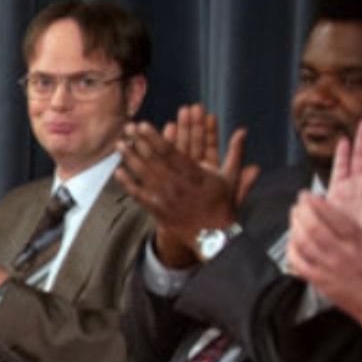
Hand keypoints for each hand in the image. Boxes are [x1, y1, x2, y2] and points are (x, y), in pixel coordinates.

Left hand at [115, 104, 256, 263]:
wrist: (212, 236)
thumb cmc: (221, 204)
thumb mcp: (230, 177)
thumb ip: (235, 152)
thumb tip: (243, 130)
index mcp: (194, 175)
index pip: (170, 152)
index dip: (154, 138)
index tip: (142, 125)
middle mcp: (177, 185)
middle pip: (153, 160)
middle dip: (138, 142)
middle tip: (126, 127)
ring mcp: (165, 198)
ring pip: (144, 175)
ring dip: (130, 158)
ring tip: (119, 144)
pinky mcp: (157, 209)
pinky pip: (139, 195)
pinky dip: (128, 183)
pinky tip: (118, 171)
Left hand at [287, 192, 361, 346]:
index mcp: (358, 242)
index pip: (333, 218)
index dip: (317, 204)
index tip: (308, 195)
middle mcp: (340, 254)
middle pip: (313, 229)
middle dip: (302, 212)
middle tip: (298, 202)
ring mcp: (327, 268)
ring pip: (303, 244)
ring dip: (294, 227)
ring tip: (293, 216)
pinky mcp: (319, 281)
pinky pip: (299, 264)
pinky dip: (292, 250)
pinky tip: (291, 240)